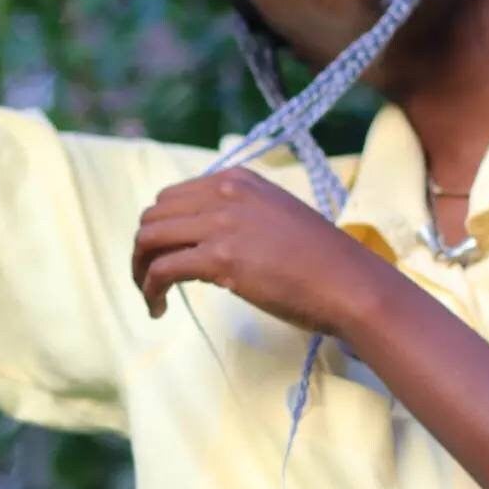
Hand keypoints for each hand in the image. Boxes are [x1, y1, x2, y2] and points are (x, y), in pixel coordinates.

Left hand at [131, 168, 380, 335]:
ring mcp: (221, 223)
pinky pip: (161, 270)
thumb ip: (239, 217)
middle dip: (143, 249)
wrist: (349, 283)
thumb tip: (204, 238)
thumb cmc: (319, 260)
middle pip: (154, 216)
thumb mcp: (275, 218)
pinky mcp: (220, 258)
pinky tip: (158, 308)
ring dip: (140, 270)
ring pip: (149, 239)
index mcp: (237, 180)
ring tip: (150, 296)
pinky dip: (150, 290)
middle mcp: (225, 193)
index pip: (172, 197)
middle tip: (149, 280)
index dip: (160, 229)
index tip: (163, 256)